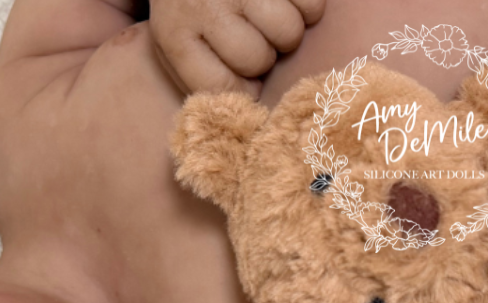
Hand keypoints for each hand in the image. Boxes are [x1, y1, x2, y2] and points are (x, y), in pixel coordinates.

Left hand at [150, 0, 324, 96]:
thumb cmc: (189, 3)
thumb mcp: (174, 38)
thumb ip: (198, 75)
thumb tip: (243, 106)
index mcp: (176, 34)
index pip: (219, 87)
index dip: (239, 90)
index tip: (244, 82)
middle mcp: (206, 6)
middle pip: (258, 61)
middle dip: (262, 56)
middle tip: (254, 37)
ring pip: (288, 33)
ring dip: (287, 31)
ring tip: (268, 17)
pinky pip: (312, 6)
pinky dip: (307, 7)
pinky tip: (285, 0)